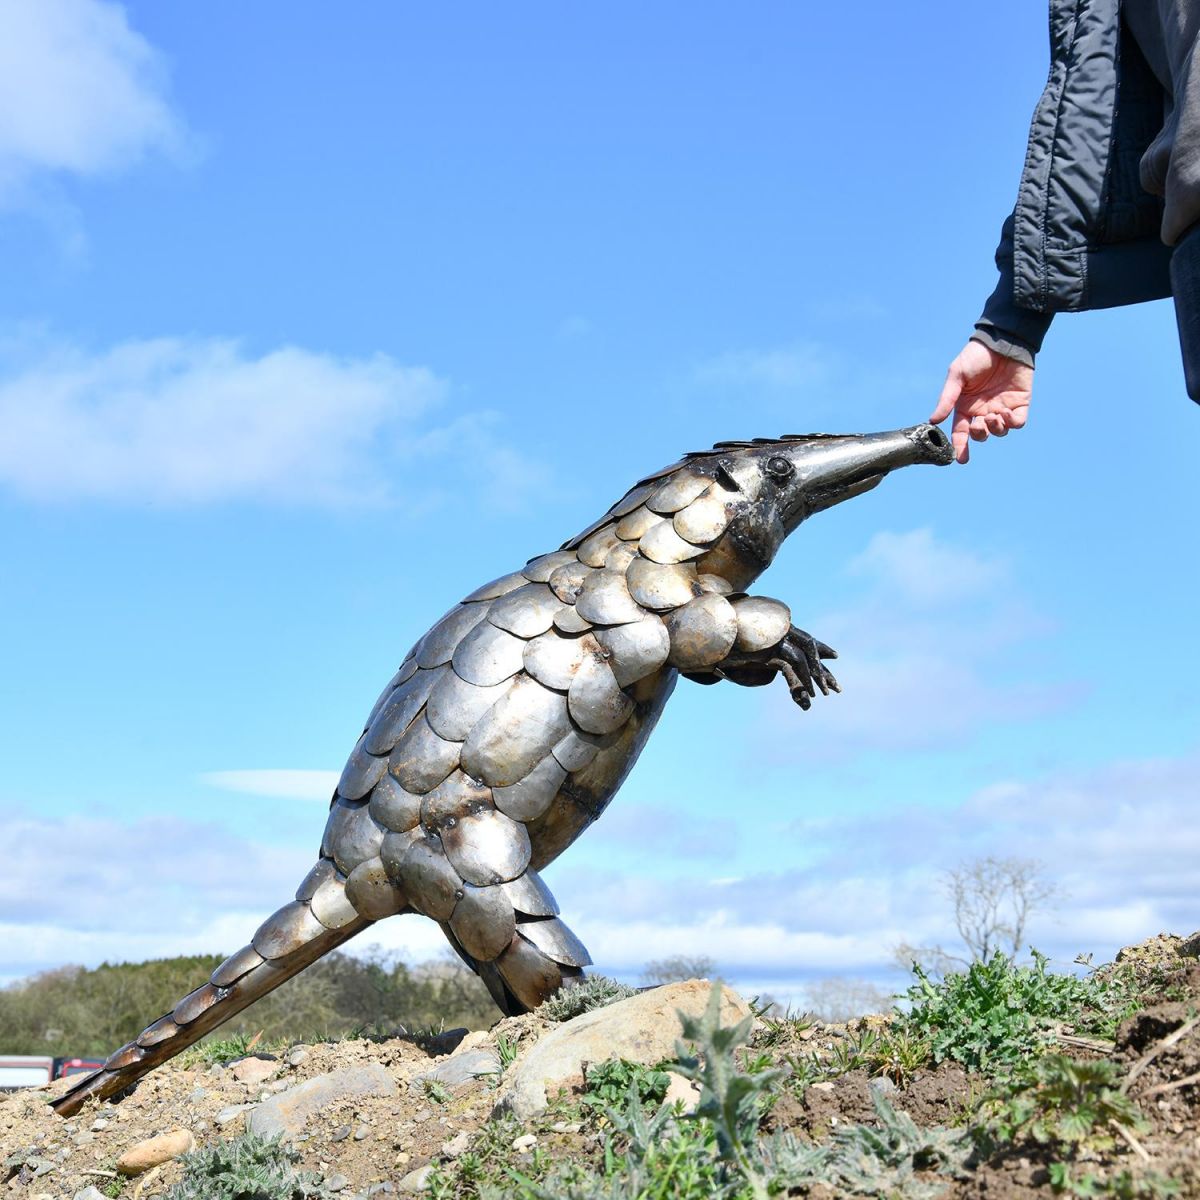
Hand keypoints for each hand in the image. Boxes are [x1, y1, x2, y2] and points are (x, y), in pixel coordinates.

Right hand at [930, 340, 1032, 463]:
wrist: (1003, 342)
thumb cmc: (976, 357)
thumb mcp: (956, 376)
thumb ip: (947, 399)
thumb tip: (934, 421)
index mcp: (966, 407)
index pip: (961, 432)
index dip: (960, 447)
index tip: (960, 458)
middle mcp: (983, 410)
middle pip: (981, 435)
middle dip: (979, 434)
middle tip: (978, 423)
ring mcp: (1002, 408)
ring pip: (1000, 431)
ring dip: (995, 429)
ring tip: (994, 415)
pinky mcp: (1020, 403)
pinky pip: (1018, 422)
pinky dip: (1012, 423)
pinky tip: (1005, 413)